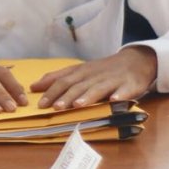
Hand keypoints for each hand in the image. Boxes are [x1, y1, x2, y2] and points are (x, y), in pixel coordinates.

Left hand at [30, 46, 157, 109]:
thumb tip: (33, 87)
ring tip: (78, 105)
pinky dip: (120, 95)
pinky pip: (125, 91)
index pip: (63, 80)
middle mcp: (94, 75)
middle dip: (66, 96)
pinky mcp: (129, 85)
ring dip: (88, 97)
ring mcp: (112, 80)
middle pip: (78, 85)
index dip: (52, 91)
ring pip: (98, 88)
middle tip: (55, 107)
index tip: (40, 104)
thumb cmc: (102, 70)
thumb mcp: (79, 71)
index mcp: (81, 72)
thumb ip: (57, 78)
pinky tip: (114, 101)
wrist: (135, 60)